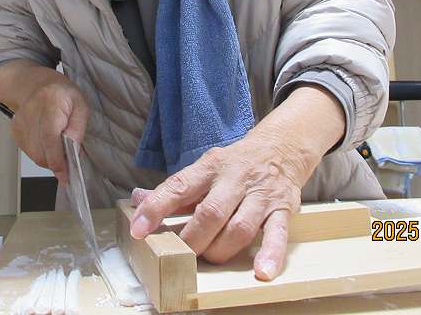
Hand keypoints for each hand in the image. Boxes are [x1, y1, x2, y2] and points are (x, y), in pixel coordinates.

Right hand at [0, 67, 89, 183]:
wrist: (35, 84)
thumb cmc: (62, 94)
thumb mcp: (81, 105)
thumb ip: (78, 129)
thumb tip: (73, 153)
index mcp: (51, 101)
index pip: (50, 136)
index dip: (57, 159)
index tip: (65, 174)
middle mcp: (31, 111)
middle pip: (41, 150)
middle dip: (56, 161)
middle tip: (68, 158)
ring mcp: (19, 121)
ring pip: (34, 154)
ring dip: (49, 157)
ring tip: (58, 143)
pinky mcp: (14, 130)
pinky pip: (28, 152)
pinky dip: (40, 152)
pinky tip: (46, 140)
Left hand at [129, 85, 344, 280]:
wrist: (281, 148)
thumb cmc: (234, 165)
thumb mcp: (203, 168)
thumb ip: (174, 189)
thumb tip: (137, 199)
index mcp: (210, 167)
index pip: (178, 186)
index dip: (156, 208)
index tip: (138, 230)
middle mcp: (235, 179)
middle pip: (210, 213)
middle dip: (192, 239)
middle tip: (181, 254)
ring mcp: (260, 195)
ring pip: (240, 227)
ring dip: (221, 250)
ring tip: (210, 260)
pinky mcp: (283, 209)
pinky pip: (278, 234)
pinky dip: (271, 254)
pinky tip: (262, 271)